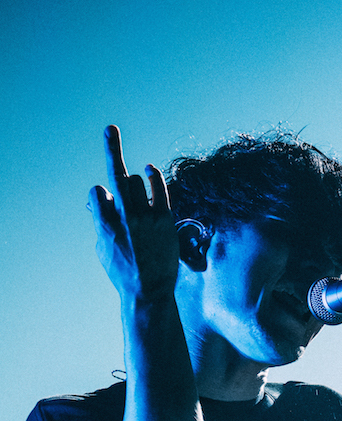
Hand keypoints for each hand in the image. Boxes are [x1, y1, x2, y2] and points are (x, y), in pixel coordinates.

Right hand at [88, 125, 178, 302]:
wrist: (148, 291)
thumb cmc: (122, 271)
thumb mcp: (101, 248)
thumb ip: (99, 221)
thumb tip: (99, 197)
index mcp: (104, 226)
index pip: (97, 192)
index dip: (100, 195)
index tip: (103, 202)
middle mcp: (125, 218)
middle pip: (118, 176)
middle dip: (112, 149)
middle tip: (109, 129)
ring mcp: (146, 218)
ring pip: (138, 182)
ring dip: (135, 185)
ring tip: (136, 201)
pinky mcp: (165, 220)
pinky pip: (160, 190)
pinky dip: (155, 177)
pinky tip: (151, 169)